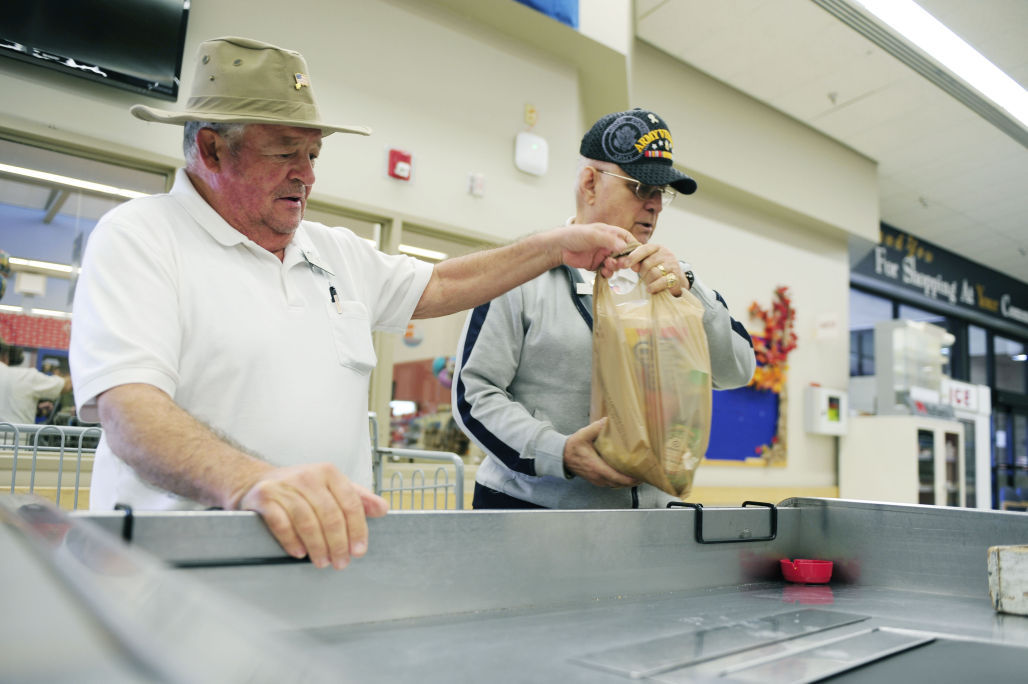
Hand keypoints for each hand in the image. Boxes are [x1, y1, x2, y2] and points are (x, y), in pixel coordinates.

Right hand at [235, 463, 388, 568]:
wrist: (256, 481)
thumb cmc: (299, 488)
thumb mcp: (331, 487)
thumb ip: (357, 498)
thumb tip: (383, 509)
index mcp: (329, 472)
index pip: (350, 503)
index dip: (358, 529)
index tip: (359, 550)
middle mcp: (307, 476)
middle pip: (330, 515)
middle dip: (338, 543)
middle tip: (341, 562)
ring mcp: (284, 486)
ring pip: (308, 521)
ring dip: (318, 546)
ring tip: (323, 561)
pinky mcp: (265, 498)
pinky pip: (282, 524)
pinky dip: (292, 541)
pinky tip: (299, 553)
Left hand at [556, 223, 634, 275]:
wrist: (559, 247)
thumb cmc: (574, 235)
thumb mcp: (593, 235)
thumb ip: (608, 240)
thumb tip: (624, 246)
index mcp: (611, 234)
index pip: (628, 240)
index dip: (634, 248)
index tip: (636, 256)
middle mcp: (609, 245)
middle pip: (625, 254)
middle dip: (625, 260)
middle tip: (621, 264)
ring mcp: (603, 256)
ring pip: (617, 264)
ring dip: (615, 267)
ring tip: (607, 265)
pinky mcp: (597, 265)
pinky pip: (607, 271)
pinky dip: (607, 273)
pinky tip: (603, 272)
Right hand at [564, 418, 639, 487]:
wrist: (561, 457)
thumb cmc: (573, 447)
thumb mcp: (583, 435)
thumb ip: (596, 427)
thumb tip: (608, 420)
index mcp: (596, 467)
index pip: (616, 477)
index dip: (630, 478)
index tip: (641, 476)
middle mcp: (598, 477)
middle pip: (620, 484)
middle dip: (633, 481)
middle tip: (645, 474)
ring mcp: (597, 480)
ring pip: (616, 485)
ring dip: (627, 482)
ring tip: (639, 475)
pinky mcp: (596, 480)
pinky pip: (611, 484)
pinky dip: (620, 482)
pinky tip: (626, 476)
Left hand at [620, 243, 686, 295]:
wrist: (676, 280)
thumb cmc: (658, 270)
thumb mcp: (646, 263)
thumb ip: (636, 262)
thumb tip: (624, 263)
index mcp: (657, 248)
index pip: (644, 249)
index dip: (633, 257)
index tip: (624, 265)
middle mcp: (666, 254)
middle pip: (647, 264)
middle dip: (643, 273)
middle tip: (645, 277)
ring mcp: (672, 264)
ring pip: (653, 273)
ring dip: (648, 281)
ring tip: (649, 283)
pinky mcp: (676, 276)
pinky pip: (661, 281)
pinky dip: (654, 286)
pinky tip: (650, 289)